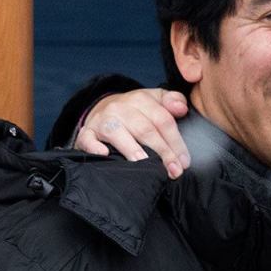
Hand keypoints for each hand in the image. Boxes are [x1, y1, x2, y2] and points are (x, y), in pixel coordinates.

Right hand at [75, 88, 190, 178]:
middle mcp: (120, 107)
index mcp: (141, 99)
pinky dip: (95, 147)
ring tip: (145, 164)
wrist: (103, 109)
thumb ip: (173, 101)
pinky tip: (105, 154)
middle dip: (162, 152)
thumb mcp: (155, 100)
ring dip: (132, 149)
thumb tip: (181, 108)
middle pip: (145, 129)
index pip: (163, 120)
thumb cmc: (136, 111)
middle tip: (173, 171)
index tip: (184, 162)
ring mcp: (102, 120)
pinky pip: (87, 139)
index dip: (176, 142)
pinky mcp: (86, 132)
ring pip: (117, 132)